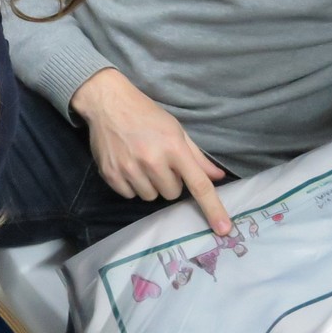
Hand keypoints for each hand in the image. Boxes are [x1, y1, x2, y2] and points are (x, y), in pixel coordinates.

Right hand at [72, 68, 231, 234]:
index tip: (223, 229)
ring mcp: (129, 169)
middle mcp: (152, 160)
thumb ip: (197, 156)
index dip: (212, 208)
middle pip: (172, 194)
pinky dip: (132, 185)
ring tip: (143, 163)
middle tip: (161, 162)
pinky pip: (130, 196)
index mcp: (173, 147)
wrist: (108, 103)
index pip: (198, 184)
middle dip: (170, 182)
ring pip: (151, 197)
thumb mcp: (176, 130)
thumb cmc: (147, 115)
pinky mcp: (111, 175)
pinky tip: (129, 165)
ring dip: (151, 185)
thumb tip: (217, 177)